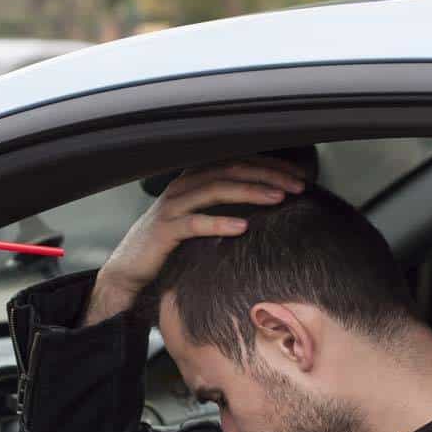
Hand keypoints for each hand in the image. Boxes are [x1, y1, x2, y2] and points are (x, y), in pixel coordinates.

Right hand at [84, 158, 305, 325]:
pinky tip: (242, 227)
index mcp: (194, 179)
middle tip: (298, 185)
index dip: (270, 166)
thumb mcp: (201, 220)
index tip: (300, 177)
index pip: (237, 162)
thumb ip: (226, 207)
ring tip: (278, 198)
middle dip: (267, 175)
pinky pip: (194, 223)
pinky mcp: (164, 231)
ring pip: (215, 189)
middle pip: (230, 170)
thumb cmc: (170, 246)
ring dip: (250, 192)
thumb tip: (268, 204)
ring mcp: (172, 207)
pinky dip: (219, 222)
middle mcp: (183, 186)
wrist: (130, 270)